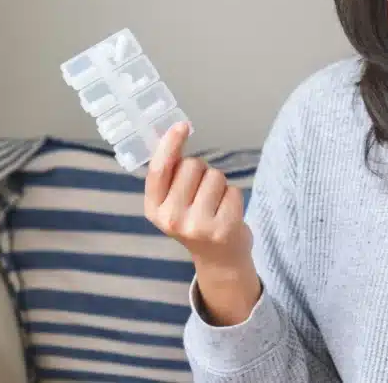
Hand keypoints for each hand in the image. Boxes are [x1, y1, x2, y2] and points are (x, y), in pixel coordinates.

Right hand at [143, 122, 261, 324]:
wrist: (220, 261)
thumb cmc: (196, 221)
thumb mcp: (173, 202)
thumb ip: (171, 174)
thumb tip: (175, 132)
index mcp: (154, 209)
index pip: (159, 169)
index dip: (170, 144)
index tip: (182, 125)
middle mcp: (171, 219)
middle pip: (192, 165)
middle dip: (201, 170)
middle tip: (202, 193)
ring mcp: (197, 226)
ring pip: (215, 176)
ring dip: (220, 185)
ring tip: (216, 205)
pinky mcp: (223, 229)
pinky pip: (234, 191)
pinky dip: (234, 197)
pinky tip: (228, 215)